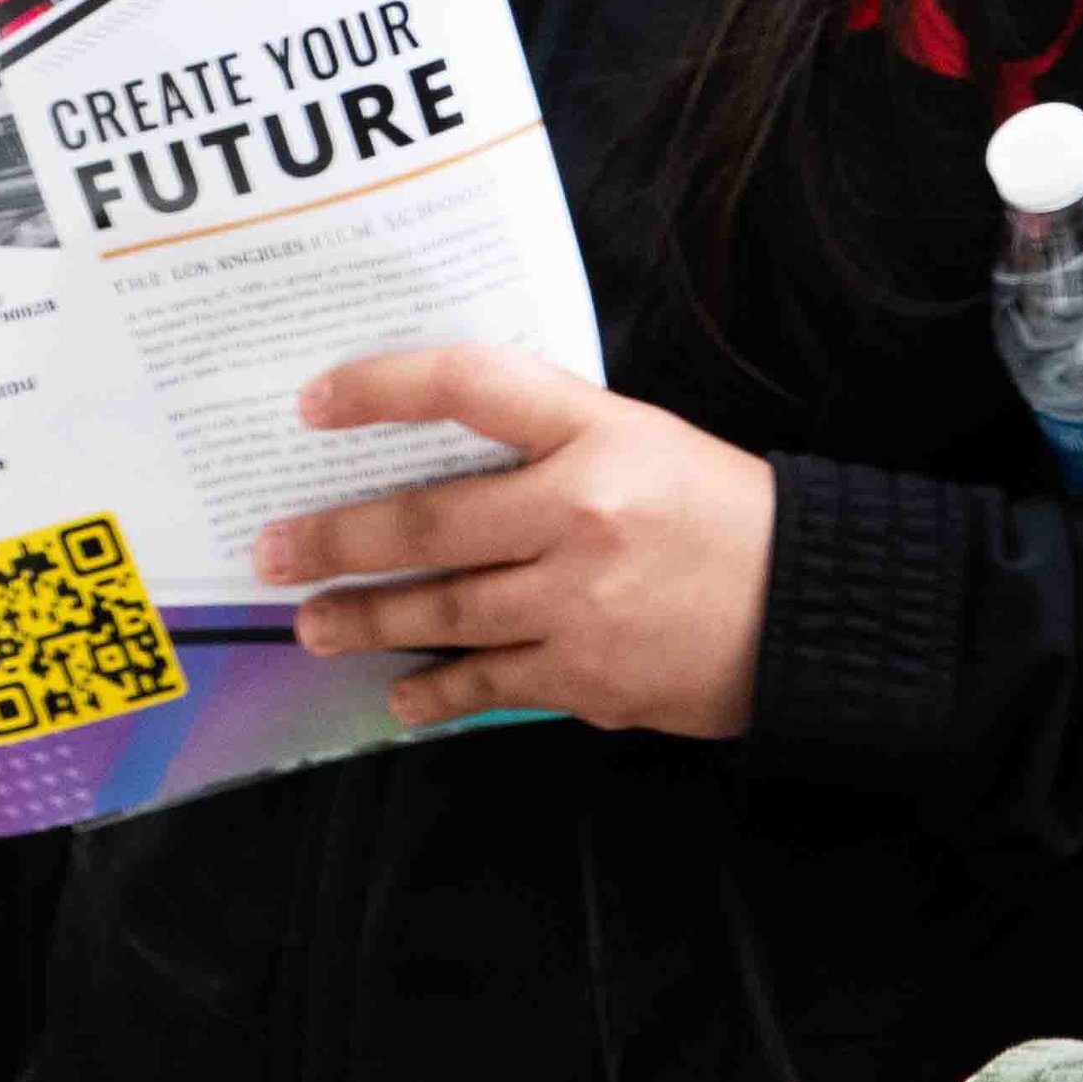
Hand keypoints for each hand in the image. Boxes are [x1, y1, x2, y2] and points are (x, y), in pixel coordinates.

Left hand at [251, 346, 776, 736]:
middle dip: (337, 538)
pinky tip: (396, 694)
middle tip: (272, 550)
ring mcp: (579, 602)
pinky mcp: (587, 676)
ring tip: (311, 622)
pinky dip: (433, 691)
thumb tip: (437, 457)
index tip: (315, 402)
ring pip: (443, 610)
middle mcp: (582, 511)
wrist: (809, 603)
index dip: (384, 387)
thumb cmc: (717, 510)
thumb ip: (548, 441)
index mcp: (598, 432)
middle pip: (429, 520)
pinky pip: (485, 683)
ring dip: (366, 618)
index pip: (470, 386)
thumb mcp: (640, 438)